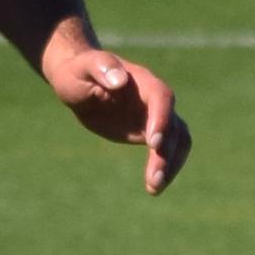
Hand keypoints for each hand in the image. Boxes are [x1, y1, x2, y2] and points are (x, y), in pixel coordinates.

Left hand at [41, 34, 188, 193]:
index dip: (162, 119)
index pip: (161, 98)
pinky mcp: (148, 131)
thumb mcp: (83, 67)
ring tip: (154, 188)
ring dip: (171, 164)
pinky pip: (166, 150)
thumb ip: (101, 67)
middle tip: (153, 178)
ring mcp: (153, 115)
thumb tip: (119, 79)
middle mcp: (153, 99)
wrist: (77, 80)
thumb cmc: (77, 71)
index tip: (153, 144)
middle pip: (174, 124)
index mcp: (140, 81)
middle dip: (168, 152)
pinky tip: (153, 187)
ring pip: (177, 140)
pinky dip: (165, 167)